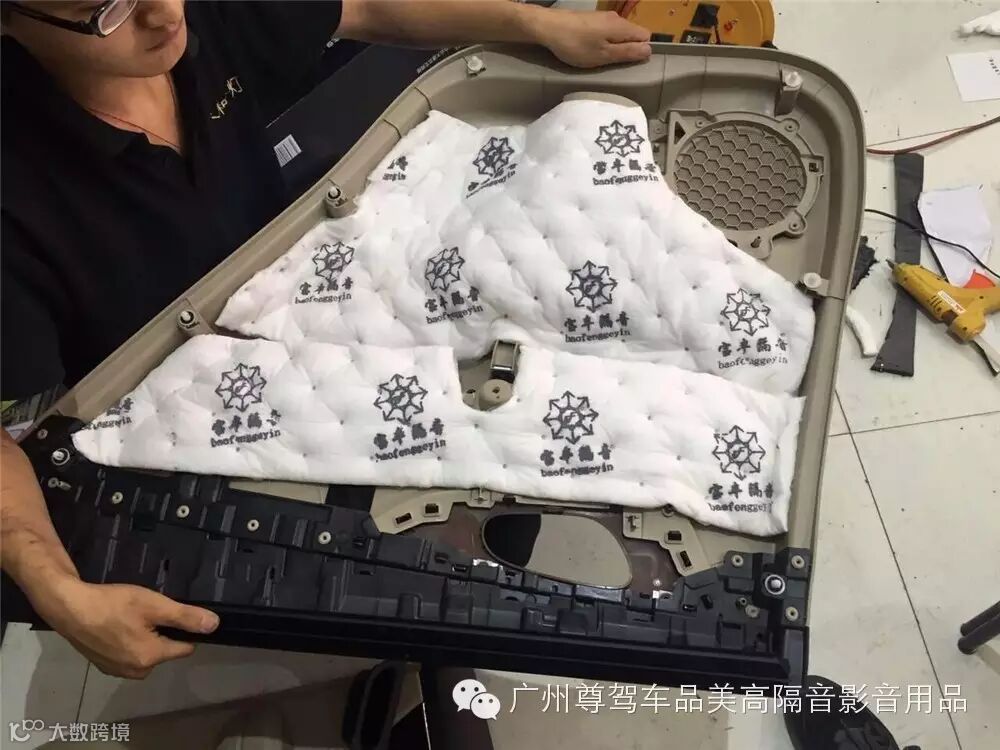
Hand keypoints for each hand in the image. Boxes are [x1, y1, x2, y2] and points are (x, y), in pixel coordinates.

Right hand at [34, 577, 218, 678]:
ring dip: (144, 636)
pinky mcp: (103, 665)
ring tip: (131, 616)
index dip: (184, 629)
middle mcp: (136, 671)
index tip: (174, 613)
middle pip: (165, 651)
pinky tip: (117, 624)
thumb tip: (214, 626)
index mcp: (151, 659)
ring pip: (146, 652)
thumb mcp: (155, 605)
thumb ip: (186, 617)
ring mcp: (117, 670)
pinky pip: (128, 653)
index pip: (185, 648)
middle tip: (147, 612)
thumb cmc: (114, 605)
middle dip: (162, 632)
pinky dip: (128, 640)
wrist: (69, 607)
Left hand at [533, 9, 650, 67]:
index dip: (640, 50)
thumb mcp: (604, 55)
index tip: (627, 62)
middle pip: (632, 34)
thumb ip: (627, 53)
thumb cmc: (577, 45)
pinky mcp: (591, 18)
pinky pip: (605, 31)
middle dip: (626, 49)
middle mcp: (616, 18)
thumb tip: (649, 50)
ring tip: (597, 57)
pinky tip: (588, 48)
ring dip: (612, 45)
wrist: (548, 27)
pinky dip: (601, 40)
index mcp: (622, 26)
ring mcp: (603, 16)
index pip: (646, 36)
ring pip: (618, 33)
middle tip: (610, 62)